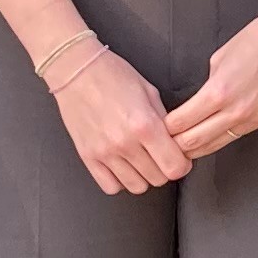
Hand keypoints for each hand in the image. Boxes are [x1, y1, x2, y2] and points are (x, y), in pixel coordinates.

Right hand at [50, 42, 189, 195]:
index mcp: (144, 124)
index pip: (175, 167)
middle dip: (164, 169)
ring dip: (143, 176)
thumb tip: (177, 143)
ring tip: (141, 160)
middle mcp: (124, 143)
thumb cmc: (113, 75)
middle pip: (158, 179)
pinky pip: (110, 187)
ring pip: (137, 186)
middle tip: (160, 155)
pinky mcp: (87, 157)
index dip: (182, 164)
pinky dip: (120, 180)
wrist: (75, 71)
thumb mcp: (149, 92)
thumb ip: (164, 121)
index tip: (180, 157)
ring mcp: (104, 153)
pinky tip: (122, 165)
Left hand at [165, 0, 257, 161]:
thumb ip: (207, 85)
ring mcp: (252, 119)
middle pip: (194, 142)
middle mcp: (235, 111)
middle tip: (163, 143)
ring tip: (182, 148)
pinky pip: (235, 137)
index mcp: (218, 92)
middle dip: (175, 144)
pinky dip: (218, 139)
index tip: (157, 128)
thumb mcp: (218, 58)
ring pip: (214, 145)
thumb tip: (198, 102)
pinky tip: (209, 136)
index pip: (181, 123)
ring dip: (196, 147)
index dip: (164, 129)